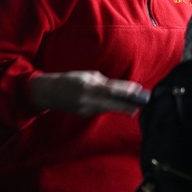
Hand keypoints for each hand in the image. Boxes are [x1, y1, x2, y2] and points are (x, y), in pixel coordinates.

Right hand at [30, 71, 147, 116]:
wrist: (49, 93)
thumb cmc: (70, 79)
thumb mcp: (87, 76)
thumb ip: (103, 82)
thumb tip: (118, 89)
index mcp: (88, 86)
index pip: (111, 89)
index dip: (125, 91)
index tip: (138, 91)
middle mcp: (87, 99)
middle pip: (112, 104)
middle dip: (128, 105)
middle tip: (141, 106)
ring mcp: (85, 109)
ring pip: (107, 108)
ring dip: (120, 107)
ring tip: (134, 107)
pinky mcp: (84, 115)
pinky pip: (99, 110)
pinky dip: (106, 107)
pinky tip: (111, 105)